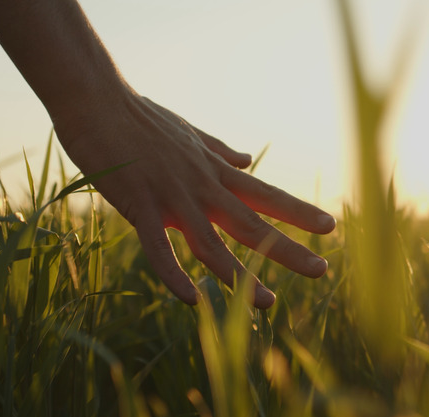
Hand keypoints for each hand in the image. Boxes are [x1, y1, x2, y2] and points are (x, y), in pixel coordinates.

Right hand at [54, 91, 335, 308]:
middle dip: (288, 249)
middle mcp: (201, 186)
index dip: (298, 212)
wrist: (98, 102)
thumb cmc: (140, 117)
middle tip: (322, 270)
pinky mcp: (139, 205)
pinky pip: (158, 250)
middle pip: (252, 223)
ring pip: (212, 245)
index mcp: (213, 170)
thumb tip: (247, 159)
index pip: (265, 194)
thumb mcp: (189, 133)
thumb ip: (219, 150)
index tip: (329, 227)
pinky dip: (175, 276)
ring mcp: (172, 197)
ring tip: (269, 303)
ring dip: (240, 277)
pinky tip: (192, 300)